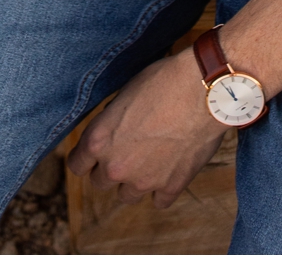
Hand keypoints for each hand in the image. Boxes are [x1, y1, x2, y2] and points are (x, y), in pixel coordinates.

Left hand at [68, 48, 230, 209]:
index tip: (98, 153)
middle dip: (112, 168)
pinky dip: (163, 189)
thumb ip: (112, 121)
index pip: (77, 165)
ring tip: (152, 160)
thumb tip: (113, 129)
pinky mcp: (171, 186)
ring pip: (127, 195)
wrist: (205, 89)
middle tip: (130, 151)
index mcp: (98, 140)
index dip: (87, 157)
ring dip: (135, 181)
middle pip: (100, 183)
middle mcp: (115, 166)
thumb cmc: (166, 81)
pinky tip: (170, 170)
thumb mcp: (126, 93)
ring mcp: (143, 180)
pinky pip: (159, 201)